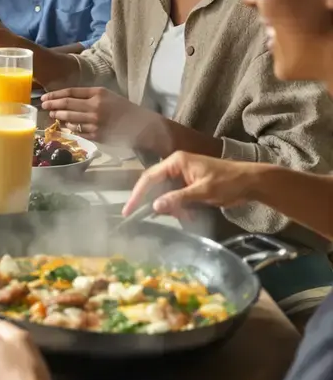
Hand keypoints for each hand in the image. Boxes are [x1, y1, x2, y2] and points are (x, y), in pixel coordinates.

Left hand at [40, 86, 162, 146]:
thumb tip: (66, 98)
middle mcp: (95, 107)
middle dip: (52, 106)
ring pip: (69, 119)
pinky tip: (65, 126)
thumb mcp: (107, 95)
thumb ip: (88, 96)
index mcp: (98, 93)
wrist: (142, 126)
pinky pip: (77, 131)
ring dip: (58, 117)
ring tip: (53, 115)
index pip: (70, 93)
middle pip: (66, 105)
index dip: (55, 95)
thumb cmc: (123, 109)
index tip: (45, 97)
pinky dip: (69, 128)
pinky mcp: (96, 135)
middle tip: (44, 106)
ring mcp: (95, 122)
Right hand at [124, 152, 262, 218]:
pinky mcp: (189, 185)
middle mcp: (175, 166)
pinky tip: (191, 214)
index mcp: (176, 162)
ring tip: (188, 215)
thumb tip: (155, 206)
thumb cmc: (228, 182)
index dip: (137, 194)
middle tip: (168, 217)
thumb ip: (178, 198)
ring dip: (174, 208)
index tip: (128, 210)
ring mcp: (182, 176)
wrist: (252, 182)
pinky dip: (181, 207)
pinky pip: (176, 197)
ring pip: (166, 195)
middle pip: (156, 187)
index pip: (149, 177)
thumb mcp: (203, 191)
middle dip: (161, 204)